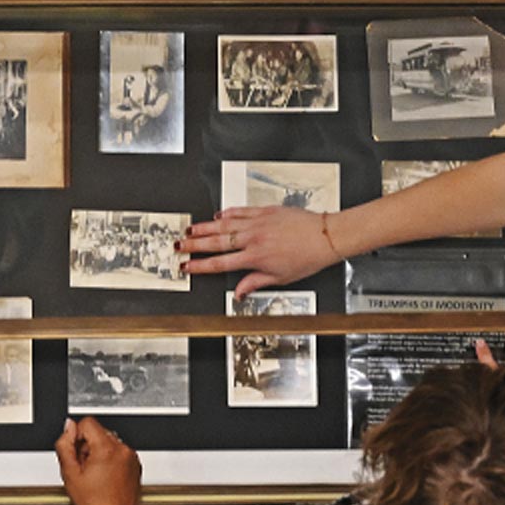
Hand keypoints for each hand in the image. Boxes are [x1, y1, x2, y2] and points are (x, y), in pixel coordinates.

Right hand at [56, 415, 142, 504]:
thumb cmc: (94, 503)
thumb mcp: (69, 473)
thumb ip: (64, 444)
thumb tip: (68, 427)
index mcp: (107, 448)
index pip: (88, 423)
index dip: (76, 435)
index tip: (75, 450)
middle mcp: (123, 450)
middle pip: (100, 432)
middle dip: (88, 446)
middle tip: (83, 466)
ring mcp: (131, 458)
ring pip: (110, 443)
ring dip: (100, 453)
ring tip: (94, 474)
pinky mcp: (136, 466)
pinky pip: (120, 454)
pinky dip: (111, 461)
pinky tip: (104, 477)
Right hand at [182, 204, 339, 293]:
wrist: (325, 236)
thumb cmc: (308, 257)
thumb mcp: (281, 278)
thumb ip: (255, 283)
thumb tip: (239, 293)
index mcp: (256, 258)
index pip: (221, 263)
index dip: (200, 266)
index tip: (187, 266)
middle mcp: (253, 239)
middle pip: (216, 242)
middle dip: (194, 244)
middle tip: (179, 245)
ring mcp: (258, 223)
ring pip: (224, 225)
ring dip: (205, 227)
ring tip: (190, 229)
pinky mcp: (265, 211)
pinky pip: (240, 211)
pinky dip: (227, 213)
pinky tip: (217, 215)